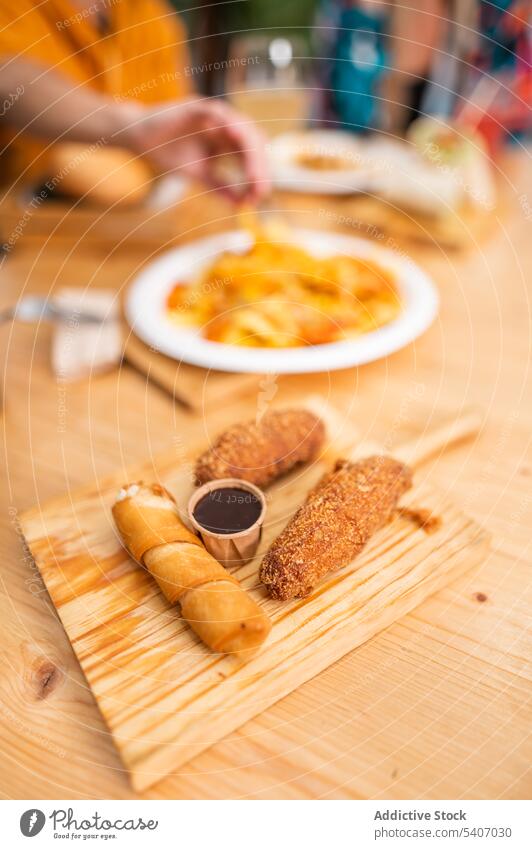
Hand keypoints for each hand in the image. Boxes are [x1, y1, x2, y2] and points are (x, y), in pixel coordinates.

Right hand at [122, 98, 269, 201]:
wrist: (139, 138)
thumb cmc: (168, 153)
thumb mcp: (199, 175)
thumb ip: (220, 186)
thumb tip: (241, 204)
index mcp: (227, 141)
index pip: (251, 156)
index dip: (258, 175)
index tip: (259, 197)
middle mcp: (226, 126)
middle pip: (253, 143)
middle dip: (259, 167)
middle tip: (260, 191)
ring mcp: (214, 115)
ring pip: (242, 128)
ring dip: (251, 151)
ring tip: (254, 175)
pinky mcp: (198, 107)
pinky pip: (219, 114)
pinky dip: (230, 124)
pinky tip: (237, 138)